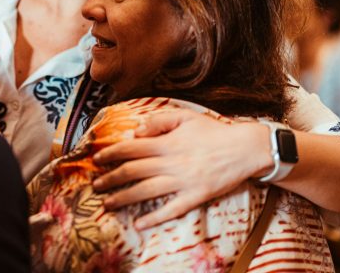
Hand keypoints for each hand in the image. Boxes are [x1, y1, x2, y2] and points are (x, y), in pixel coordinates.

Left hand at [91, 109, 271, 228]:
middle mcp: (171, 162)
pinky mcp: (195, 196)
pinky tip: (140, 223)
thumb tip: (136, 132)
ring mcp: (183, 181)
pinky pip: (172, 209)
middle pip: (133, 172)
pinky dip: (154, 217)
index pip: (130, 148)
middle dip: (111, 179)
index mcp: (166, 142)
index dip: (111, 154)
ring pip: (146, 191)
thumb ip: (158, 121)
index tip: (97, 159)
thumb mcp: (184, 116)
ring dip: (124, 198)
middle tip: (95, 186)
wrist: (244, 148)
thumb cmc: (212, 130)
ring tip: (107, 204)